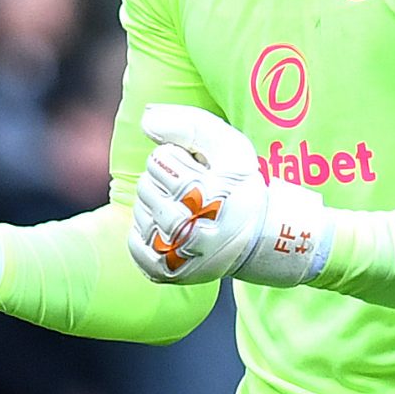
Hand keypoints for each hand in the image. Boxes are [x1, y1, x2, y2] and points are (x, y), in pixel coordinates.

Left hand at [128, 103, 330, 287]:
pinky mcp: (164, 273)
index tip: (201, 173)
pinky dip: (148, 233)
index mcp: (205, 194)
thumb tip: (147, 119)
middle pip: (146, 185)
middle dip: (167, 182)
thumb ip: (191, 125)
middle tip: (194, 194)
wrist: (261, 241)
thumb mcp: (230, 148)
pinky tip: (173, 232)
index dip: (179, 160)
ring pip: (139, 211)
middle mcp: (188, 228)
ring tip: (186, 212)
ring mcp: (174, 255)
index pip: (159, 159)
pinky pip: (133, 243)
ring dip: (157, 206)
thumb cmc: (241, 189)